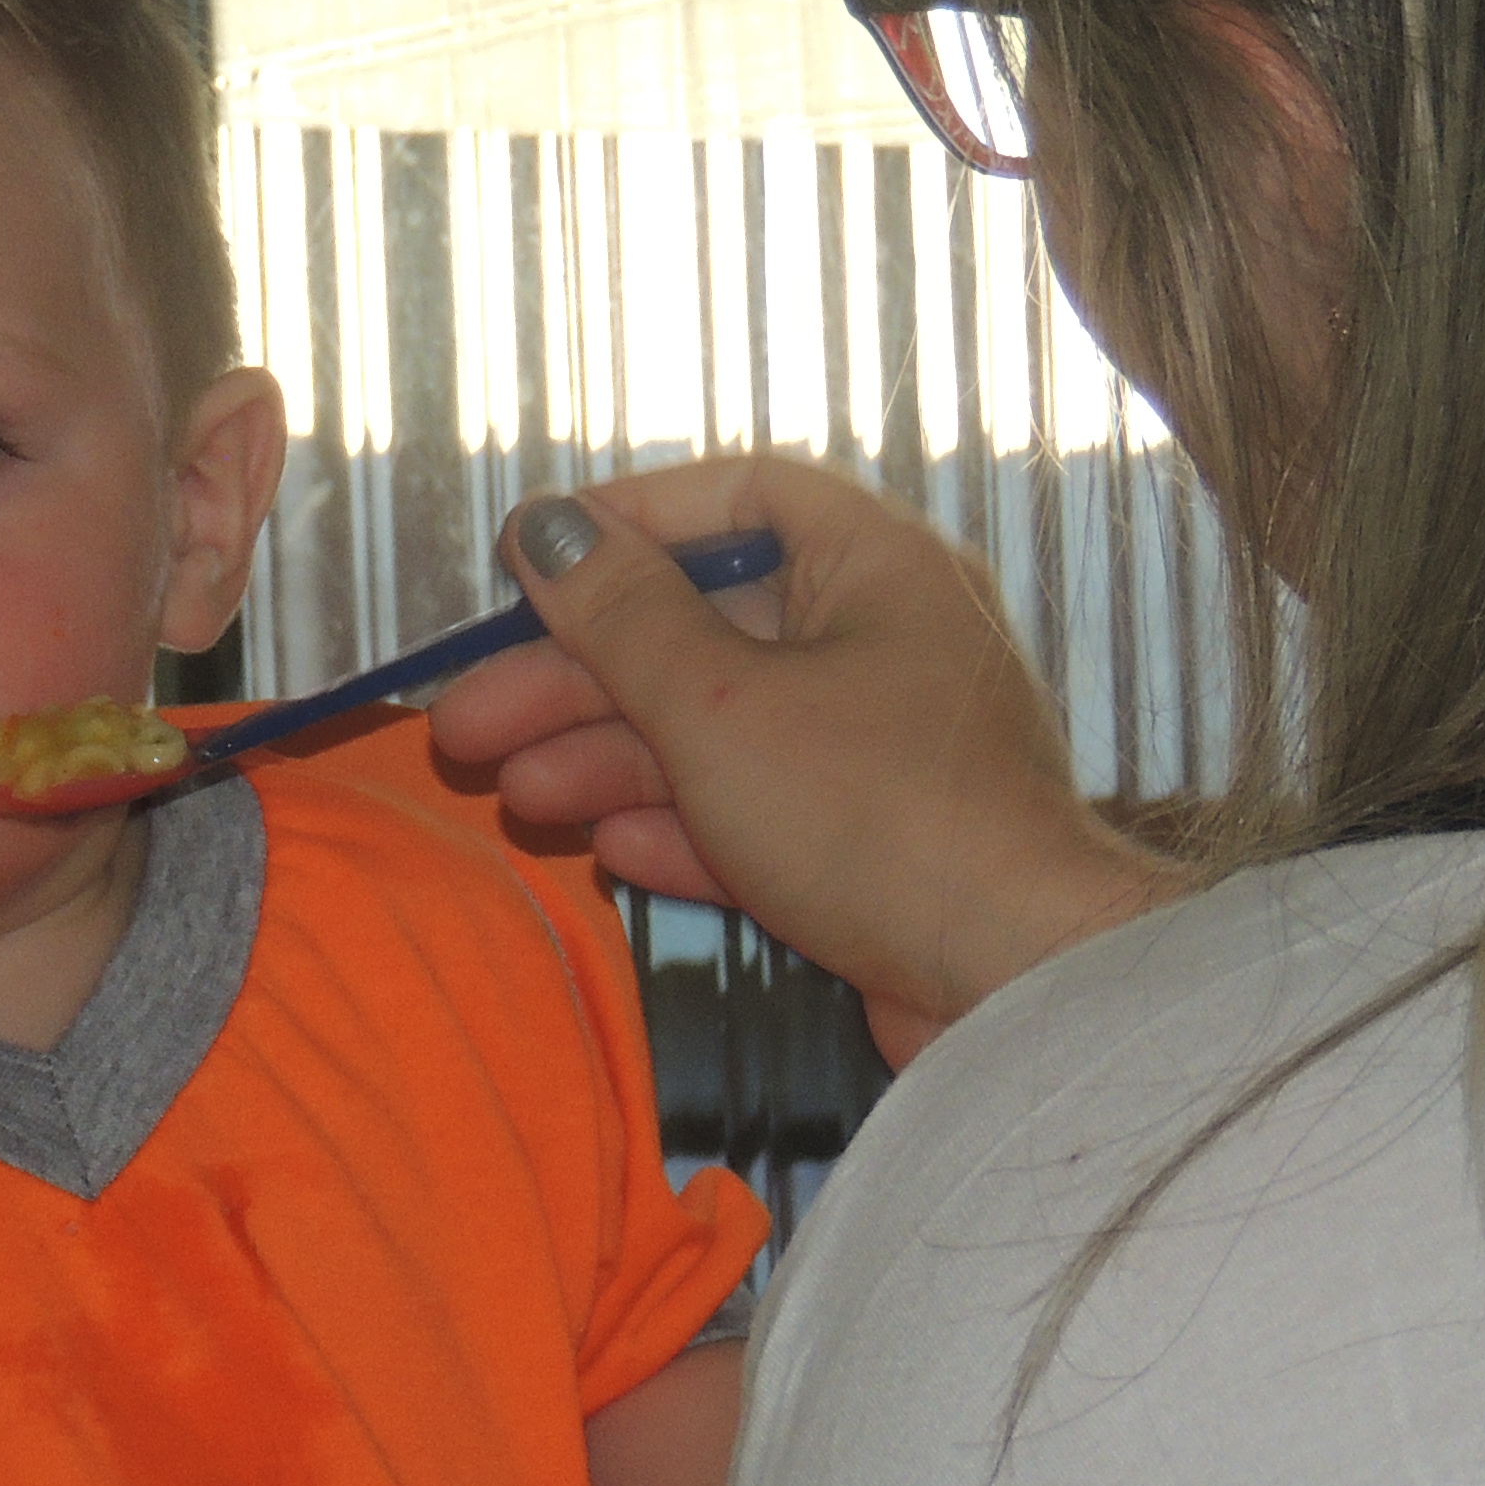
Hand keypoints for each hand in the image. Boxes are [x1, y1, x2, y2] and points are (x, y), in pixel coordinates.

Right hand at [429, 458, 1180, 1064]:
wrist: (1016, 986)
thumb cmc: (882, 817)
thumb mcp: (720, 704)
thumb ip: (622, 616)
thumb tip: (548, 528)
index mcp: (877, 568)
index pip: (740, 500)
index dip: (628, 522)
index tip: (530, 561)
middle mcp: (885, 643)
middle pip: (703, 631)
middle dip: (578, 679)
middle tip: (468, 721)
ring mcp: (879, 750)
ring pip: (717, 730)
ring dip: (608, 759)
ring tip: (511, 795)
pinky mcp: (872, 844)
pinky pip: (756, 810)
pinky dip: (679, 825)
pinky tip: (607, 849)